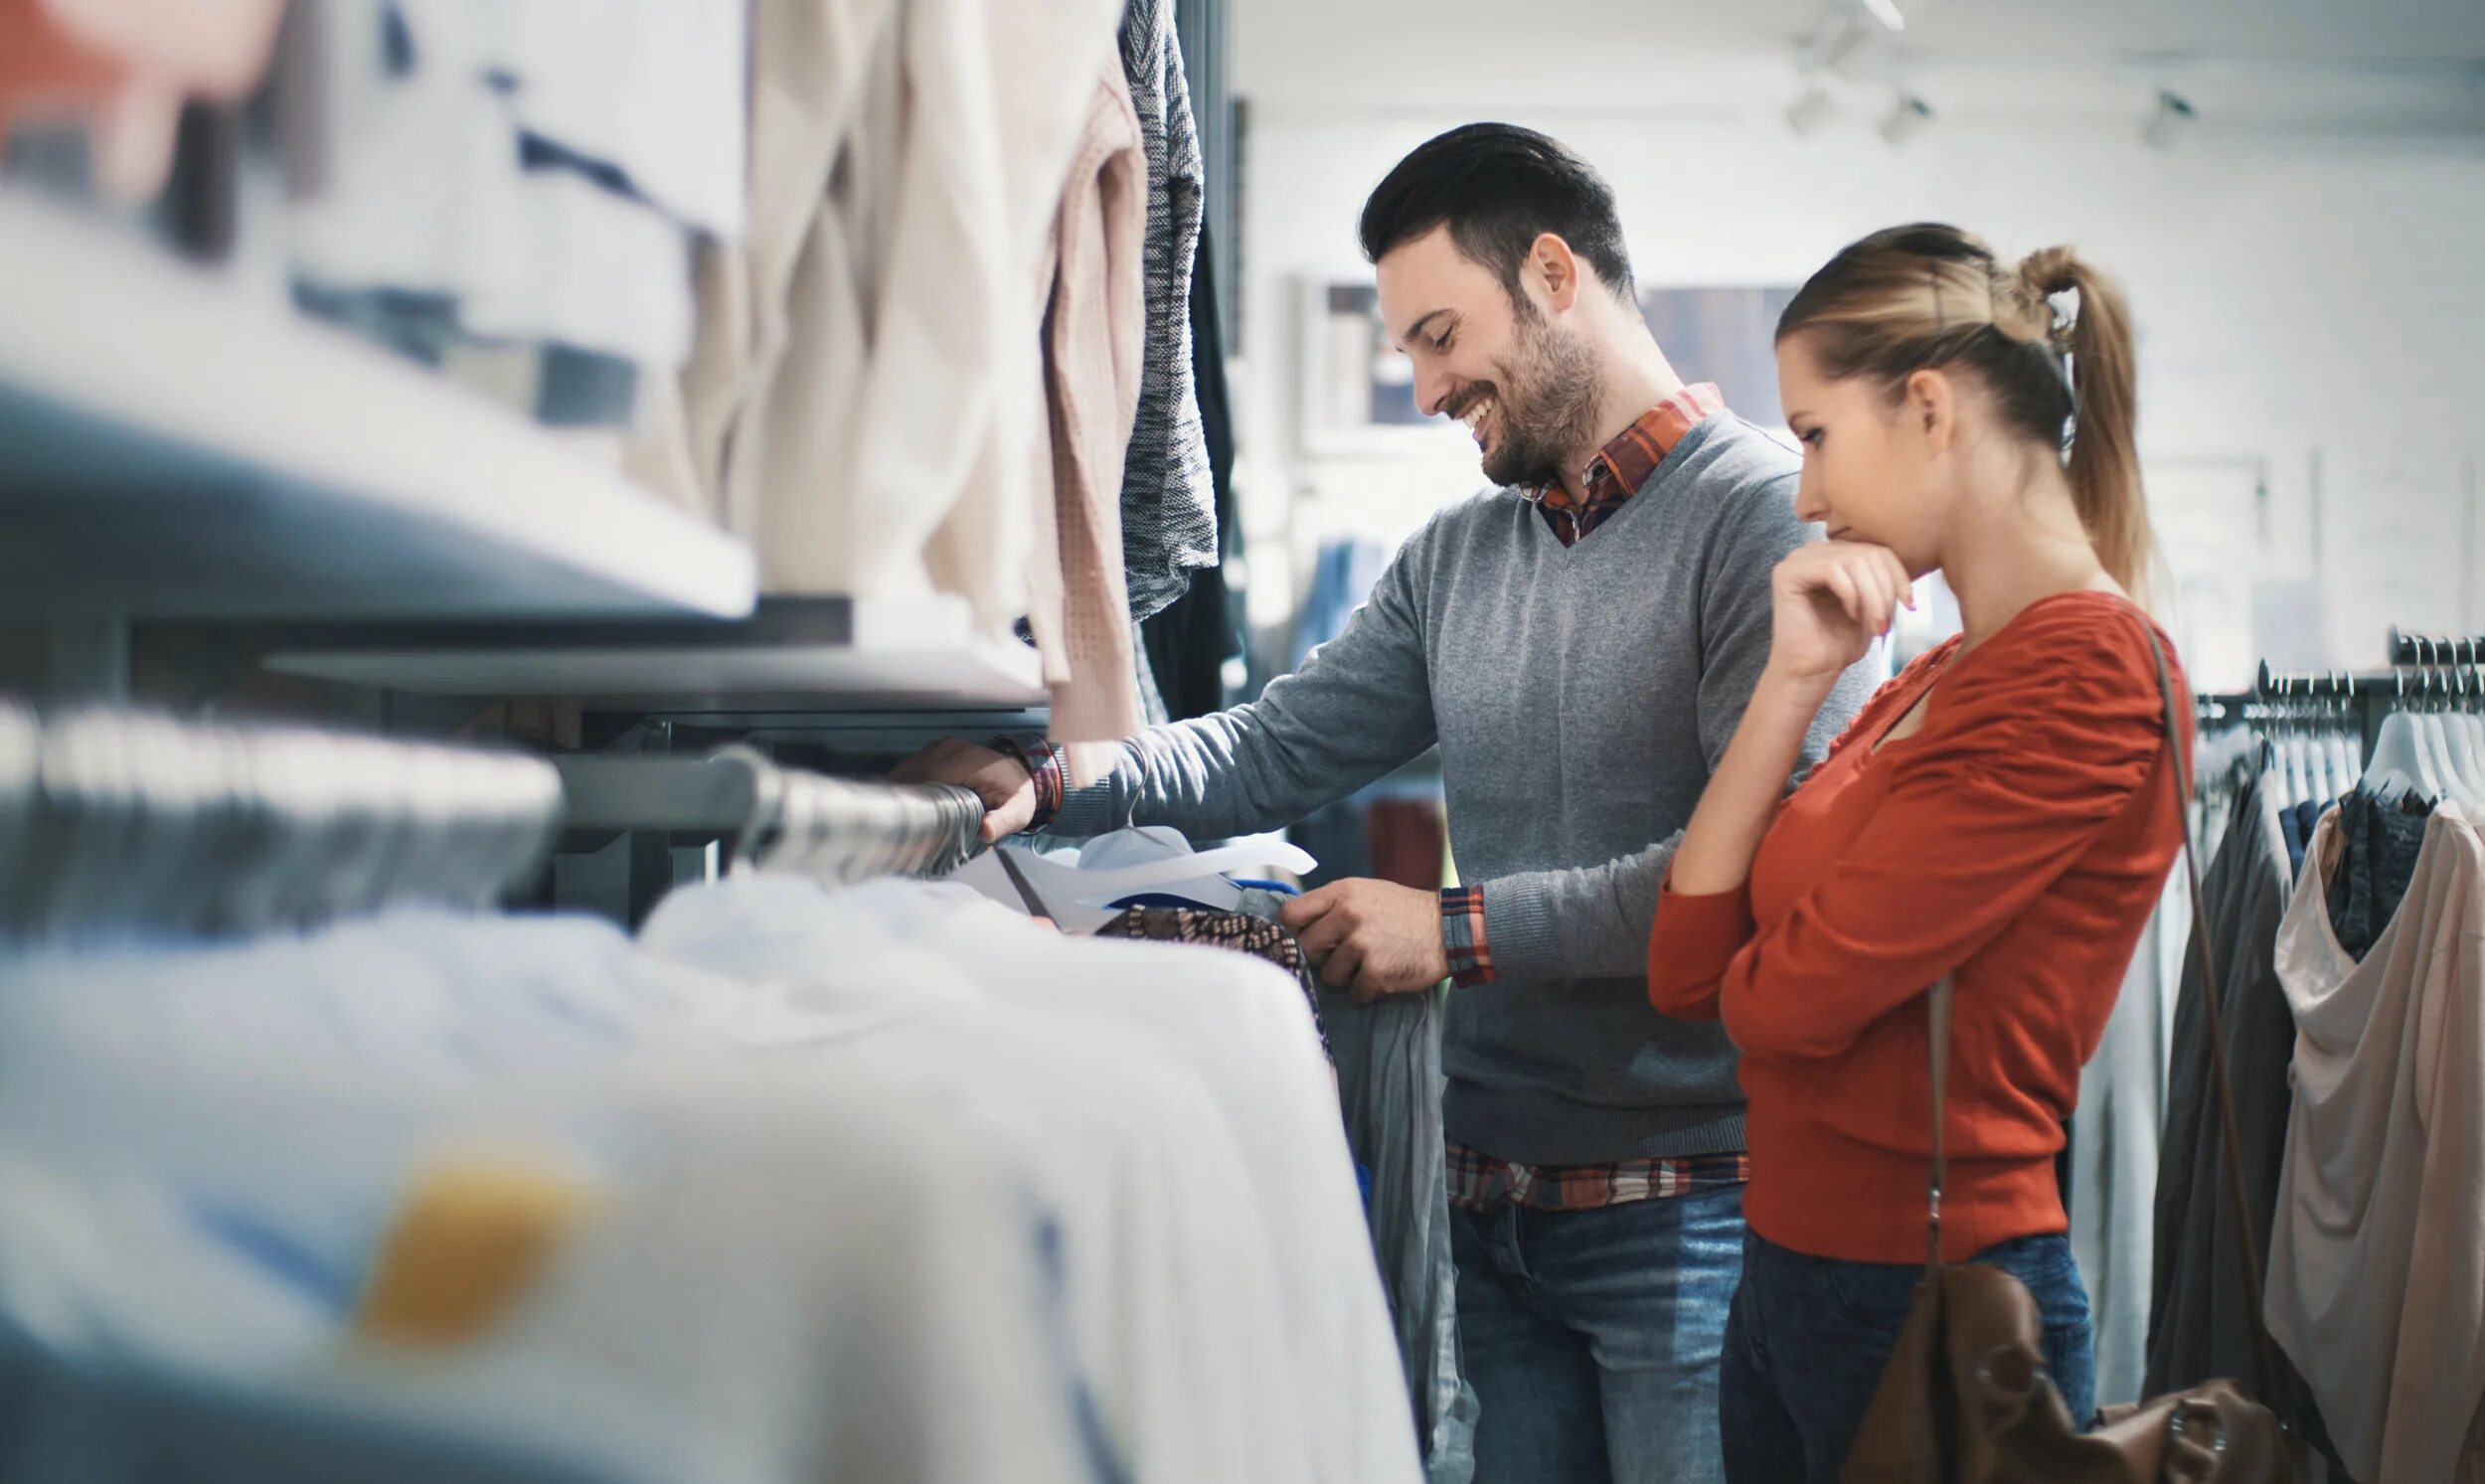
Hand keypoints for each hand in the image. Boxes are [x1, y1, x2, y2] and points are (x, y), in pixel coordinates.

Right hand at [890, 738, 1035, 842]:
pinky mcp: (931, 751)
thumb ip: (1002, 822)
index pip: (929, 778)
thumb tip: (985, 831)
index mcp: (967, 760)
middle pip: (914, 776)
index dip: (919, 802)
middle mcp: (949, 749)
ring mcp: (938, 747)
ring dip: (906, 795)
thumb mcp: (1017, 812)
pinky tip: (912, 806)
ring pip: (908, 772)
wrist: (1015, 772)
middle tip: (912, 828)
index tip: (917, 825)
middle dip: (910, 802)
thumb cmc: (1014, 794)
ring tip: (910, 819)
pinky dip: (907, 787)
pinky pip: (909, 769)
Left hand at [1280, 878, 1449, 1001]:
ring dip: (1346, 977)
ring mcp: (1362, 944)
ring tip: (1369, 963)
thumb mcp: (1365, 892)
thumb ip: (1332, 905)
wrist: (1448, 929)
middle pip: (1307, 948)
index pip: (1291, 914)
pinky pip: (1354, 993)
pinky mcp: (1376, 971)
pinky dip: (1367, 991)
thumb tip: (1296, 926)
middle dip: (1322, 957)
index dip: (1293, 932)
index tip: (1303, 940)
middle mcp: (1348, 915)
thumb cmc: (1403, 912)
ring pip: (1329, 975)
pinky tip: (1383, 976)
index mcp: (1342, 893)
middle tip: (1343, 955)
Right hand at [1768, 541, 1913, 684]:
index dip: (1898, 576)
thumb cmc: (1838, 643)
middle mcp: (1813, 551)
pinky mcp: (1787, 573)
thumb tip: (1909, 569)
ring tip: (1874, 625)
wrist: (1811, 672)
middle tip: (1886, 624)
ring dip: (1872, 596)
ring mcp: (1798, 559)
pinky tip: (1852, 616)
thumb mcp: (1872, 605)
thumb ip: (1882, 580)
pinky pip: (1832, 570)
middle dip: (1884, 591)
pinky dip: (1851, 594)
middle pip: (1866, 554)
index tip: (1909, 605)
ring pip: (1853, 561)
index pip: (1876, 550)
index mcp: (1833, 555)